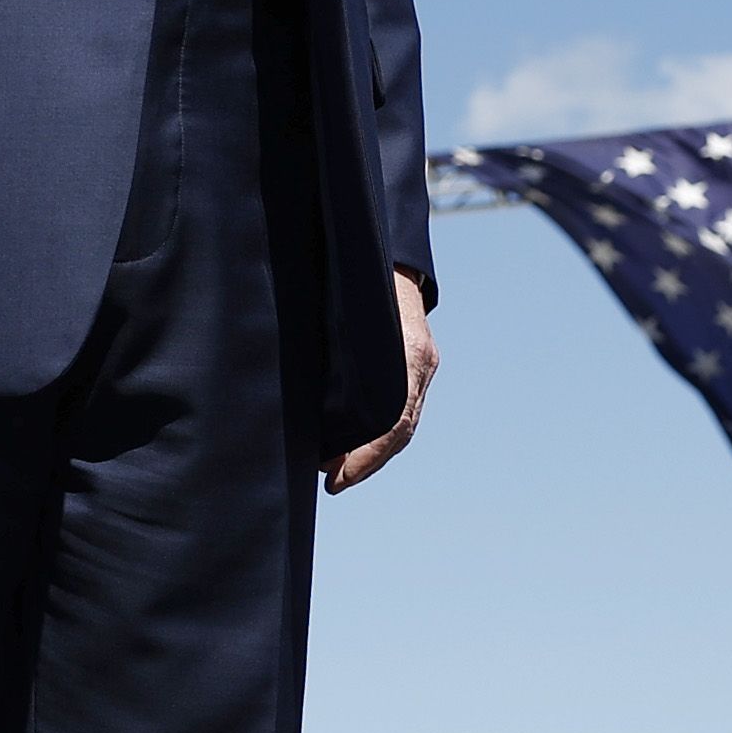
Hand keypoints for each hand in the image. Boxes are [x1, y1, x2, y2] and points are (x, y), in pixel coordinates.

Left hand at [327, 273, 437, 494]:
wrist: (389, 250)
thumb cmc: (357, 277)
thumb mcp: (341, 316)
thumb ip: (330, 359)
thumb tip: (307, 410)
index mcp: (408, 354)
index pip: (393, 423)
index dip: (366, 457)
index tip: (336, 477)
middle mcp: (422, 362)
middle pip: (400, 430)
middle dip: (367, 462)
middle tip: (333, 482)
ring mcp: (424, 363)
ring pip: (403, 423)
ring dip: (373, 453)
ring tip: (339, 472)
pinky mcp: (419, 361)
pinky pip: (403, 407)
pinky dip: (381, 433)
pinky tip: (355, 445)